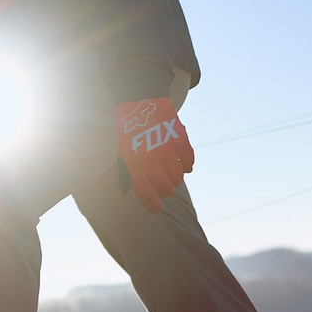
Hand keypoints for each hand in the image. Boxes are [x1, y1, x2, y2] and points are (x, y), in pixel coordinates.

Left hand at [116, 97, 194, 212]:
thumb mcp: (124, 152)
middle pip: (165, 187)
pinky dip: (187, 166)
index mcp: (134, 163)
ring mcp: (167, 149)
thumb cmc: (130, 131)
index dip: (151, 204)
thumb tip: (122, 194)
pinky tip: (183, 164)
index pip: (144, 192)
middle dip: (166, 191)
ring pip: (178, 177)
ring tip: (172, 174)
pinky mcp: (180, 140)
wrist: (142, 102)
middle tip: (165, 187)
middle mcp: (151, 158)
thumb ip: (125, 173)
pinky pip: (189, 161)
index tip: (156, 208)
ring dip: (176, 179)